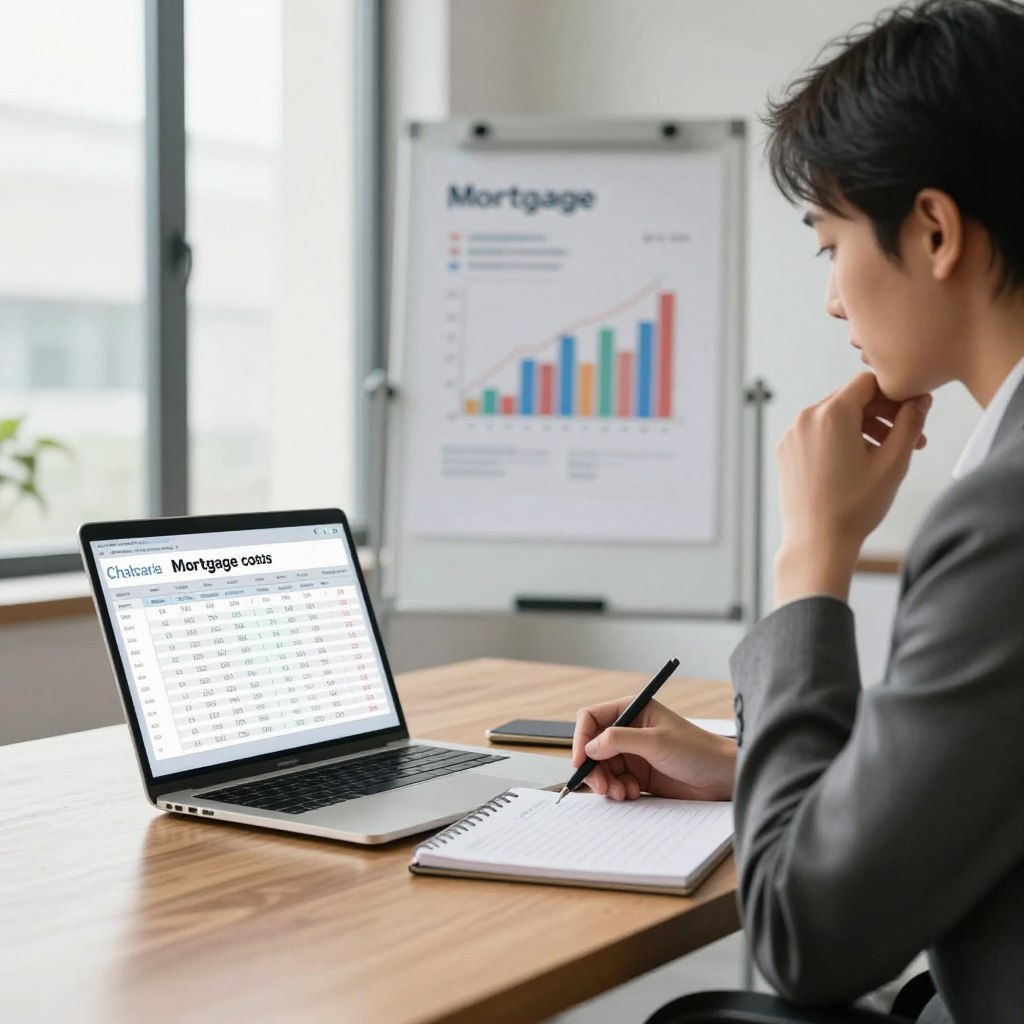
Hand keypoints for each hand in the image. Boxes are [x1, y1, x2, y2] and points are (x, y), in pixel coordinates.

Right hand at [571, 697, 735, 801]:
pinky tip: (632, 794)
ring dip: (607, 783)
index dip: (582, 738)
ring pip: (602, 768)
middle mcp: (629, 730)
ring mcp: (633, 753)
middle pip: (593, 747)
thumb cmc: (697, 750)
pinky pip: (615, 782)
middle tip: (601, 786)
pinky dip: (618, 790)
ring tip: (622, 793)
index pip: (592, 718)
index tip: (581, 760)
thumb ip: (618, 740)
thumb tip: (589, 747)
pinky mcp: (639, 775)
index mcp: (632, 711)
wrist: (721, 778)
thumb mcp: (655, 741)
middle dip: (594, 768)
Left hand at [773, 373, 930, 605]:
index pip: (869, 383)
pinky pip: (816, 434)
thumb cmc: (855, 506)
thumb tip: (920, 400)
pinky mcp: (785, 452)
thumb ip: (910, 424)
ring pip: (833, 417)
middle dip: (882, 415)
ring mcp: (791, 435)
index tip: (912, 415)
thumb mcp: (894, 462)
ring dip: (862, 428)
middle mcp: (805, 418)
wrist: (816, 542)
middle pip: (850, 399)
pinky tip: (855, 465)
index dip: (895, 395)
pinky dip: (838, 440)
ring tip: (884, 455)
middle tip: (908, 439)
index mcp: (831, 414)